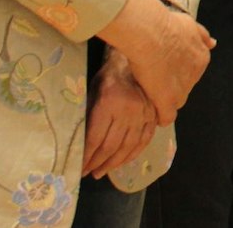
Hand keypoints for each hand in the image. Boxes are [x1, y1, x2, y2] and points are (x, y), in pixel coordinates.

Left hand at [82, 48, 157, 177]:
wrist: (134, 60)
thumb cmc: (108, 76)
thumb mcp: (93, 92)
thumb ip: (89, 116)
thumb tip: (81, 144)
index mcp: (110, 103)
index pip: (96, 138)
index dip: (87, 156)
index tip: (79, 166)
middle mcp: (129, 110)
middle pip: (112, 145)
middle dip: (98, 162)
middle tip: (89, 173)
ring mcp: (144, 113)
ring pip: (129, 146)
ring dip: (114, 163)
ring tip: (102, 172)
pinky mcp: (153, 115)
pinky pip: (144, 140)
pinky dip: (133, 154)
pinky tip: (123, 161)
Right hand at [94, 0, 213, 124]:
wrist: (151, 33)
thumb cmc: (165, 25)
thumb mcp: (189, 24)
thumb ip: (201, 35)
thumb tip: (213, 43)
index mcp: (201, 57)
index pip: (192, 72)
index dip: (177, 71)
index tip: (165, 68)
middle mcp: (195, 74)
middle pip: (185, 86)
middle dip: (172, 84)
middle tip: (156, 78)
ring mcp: (182, 89)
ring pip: (176, 100)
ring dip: (165, 99)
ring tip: (151, 93)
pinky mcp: (167, 100)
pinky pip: (167, 116)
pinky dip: (161, 116)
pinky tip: (155, 114)